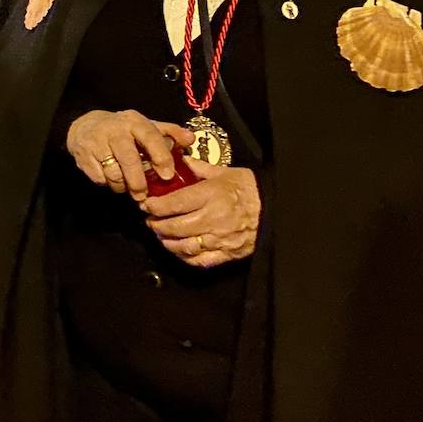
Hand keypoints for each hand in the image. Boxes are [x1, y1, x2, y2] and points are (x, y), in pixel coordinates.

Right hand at [66, 110, 194, 201]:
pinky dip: (108, 183)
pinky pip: (100, 178)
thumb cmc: (123, 130)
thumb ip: (170, 133)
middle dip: (138, 181)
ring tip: (128, 186)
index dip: (161, 157)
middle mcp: (114, 131)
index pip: (150, 137)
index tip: (167, 175)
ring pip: (113, 173)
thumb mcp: (145, 126)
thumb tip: (190, 140)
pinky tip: (112, 178)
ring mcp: (97, 143)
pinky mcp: (84, 157)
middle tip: (144, 195)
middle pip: (129, 159)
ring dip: (123, 185)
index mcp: (134, 122)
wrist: (84, 126)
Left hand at [142, 161, 260, 267]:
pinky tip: (178, 249)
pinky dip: (185, 256)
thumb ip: (198, 168)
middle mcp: (213, 218)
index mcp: (210, 195)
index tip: (147, 204)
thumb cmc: (249, 189)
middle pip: (175, 227)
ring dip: (167, 242)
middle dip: (157, 224)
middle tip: (150, 220)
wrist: (275, 208)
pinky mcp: (228, 253)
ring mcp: (220, 238)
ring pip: (184, 246)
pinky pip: (200, 260)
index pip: (174, 203)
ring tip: (161, 234)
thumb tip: (180, 161)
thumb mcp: (224, 172)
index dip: (155, 206)